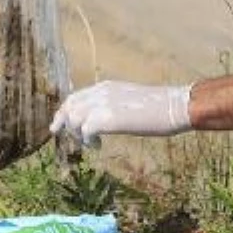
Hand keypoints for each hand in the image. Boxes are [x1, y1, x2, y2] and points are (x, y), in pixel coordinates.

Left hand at [51, 81, 191, 146]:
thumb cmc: (160, 107)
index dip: (64, 111)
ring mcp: (104, 103)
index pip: (76, 97)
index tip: (58, 124)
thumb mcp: (130, 101)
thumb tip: (106, 119)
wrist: (174, 106)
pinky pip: (86, 130)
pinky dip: (88, 141)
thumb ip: (114, 105)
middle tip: (61, 136)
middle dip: (63, 122)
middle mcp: (101, 92)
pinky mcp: (109, 118)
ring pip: (75, 118)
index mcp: (106, 86)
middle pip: (70, 106)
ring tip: (91, 143)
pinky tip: (98, 146)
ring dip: (78, 134)